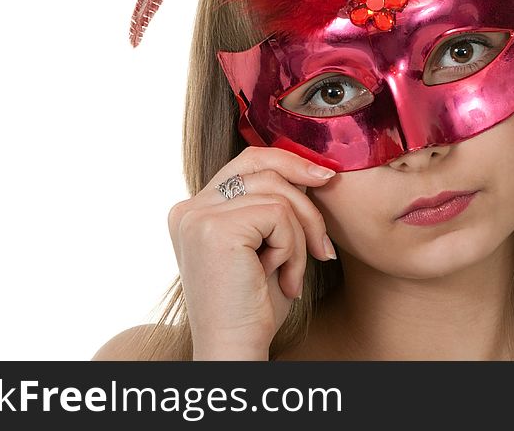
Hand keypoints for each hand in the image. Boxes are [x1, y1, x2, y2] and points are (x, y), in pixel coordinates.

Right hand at [168, 146, 337, 359]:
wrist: (237, 351)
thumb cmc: (255, 306)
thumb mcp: (265, 244)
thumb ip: (272, 205)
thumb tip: (314, 169)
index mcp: (194, 209)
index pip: (246, 162)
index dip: (288, 164)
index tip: (324, 179)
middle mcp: (189, 208)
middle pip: (260, 163)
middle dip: (304, 196)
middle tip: (324, 234)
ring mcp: (198, 216)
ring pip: (277, 194)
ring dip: (301, 235)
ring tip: (294, 273)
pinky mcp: (215, 228)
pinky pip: (278, 215)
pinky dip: (294, 249)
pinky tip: (285, 281)